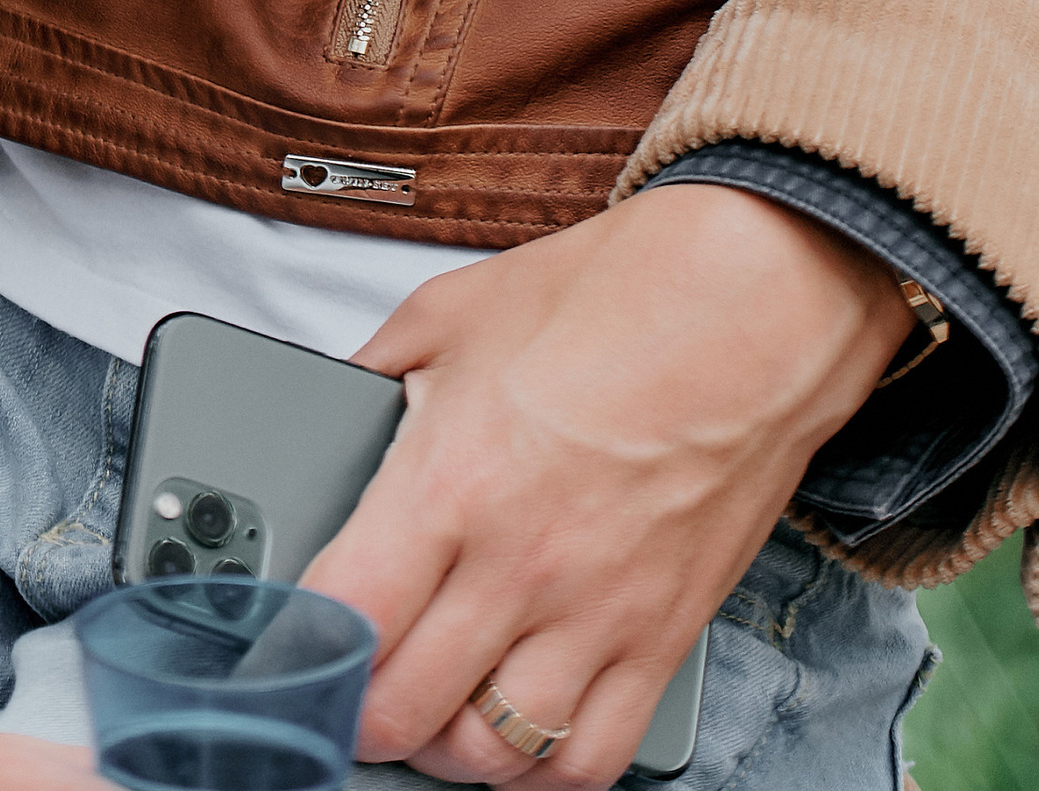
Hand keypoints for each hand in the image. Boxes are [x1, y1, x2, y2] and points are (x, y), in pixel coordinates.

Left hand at [301, 182, 908, 786]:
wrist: (752, 306)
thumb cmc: (614, 295)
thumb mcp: (454, 310)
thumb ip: (383, 369)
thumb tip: (343, 400)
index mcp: (451, 479)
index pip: (346, 614)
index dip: (298, 644)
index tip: (287, 642)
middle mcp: (519, 564)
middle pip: (404, 706)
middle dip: (357, 708)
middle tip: (346, 684)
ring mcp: (596, 613)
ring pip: (494, 753)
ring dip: (444, 749)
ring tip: (426, 711)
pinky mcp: (662, 639)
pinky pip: (592, 758)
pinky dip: (543, 770)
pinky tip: (517, 734)